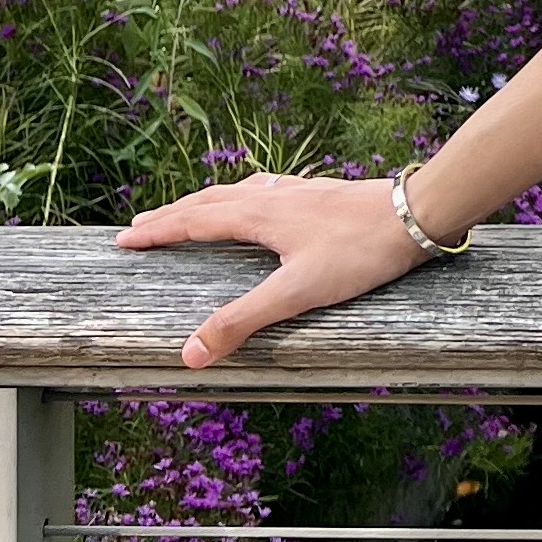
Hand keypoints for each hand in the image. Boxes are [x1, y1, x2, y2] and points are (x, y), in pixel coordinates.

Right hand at [115, 173, 427, 370]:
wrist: (418, 212)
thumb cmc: (360, 251)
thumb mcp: (297, 293)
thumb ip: (243, 321)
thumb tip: (189, 353)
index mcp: (259, 214)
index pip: (193, 221)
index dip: (157, 232)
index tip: (123, 240)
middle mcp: (273, 195)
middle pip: (209, 202)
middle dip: (172, 215)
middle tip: (140, 226)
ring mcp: (299, 191)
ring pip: (238, 192)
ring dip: (206, 204)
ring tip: (191, 211)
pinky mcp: (322, 194)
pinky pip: (268, 189)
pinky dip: (245, 195)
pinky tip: (262, 198)